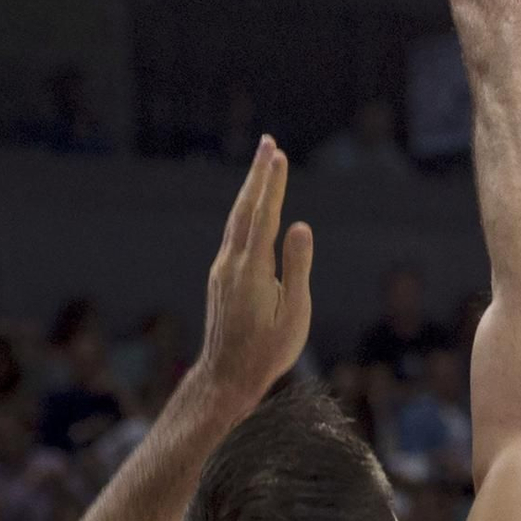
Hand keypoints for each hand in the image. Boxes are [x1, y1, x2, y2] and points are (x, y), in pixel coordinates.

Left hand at [197, 138, 312, 416]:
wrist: (225, 379)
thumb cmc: (267, 352)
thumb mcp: (294, 316)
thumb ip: (297, 268)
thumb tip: (300, 225)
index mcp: (252, 271)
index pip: (264, 217)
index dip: (272, 185)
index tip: (278, 155)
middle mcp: (232, 264)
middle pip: (246, 209)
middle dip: (258, 174)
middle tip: (268, 141)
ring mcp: (223, 270)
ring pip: (237, 219)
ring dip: (250, 188)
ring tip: (262, 162)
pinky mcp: (221, 277)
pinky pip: (234, 233)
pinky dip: (245, 209)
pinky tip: (251, 205)